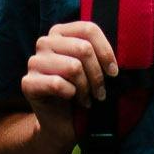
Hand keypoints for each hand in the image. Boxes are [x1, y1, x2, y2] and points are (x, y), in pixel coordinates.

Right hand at [22, 20, 114, 141]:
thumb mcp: (93, 68)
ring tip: (87, 98)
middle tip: (100, 92)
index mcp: (60, 33)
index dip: (106, 51)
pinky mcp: (28, 82)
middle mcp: (45, 42)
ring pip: (73, 67)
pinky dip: (72, 94)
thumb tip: (126, 47)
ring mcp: (34, 62)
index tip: (114, 72)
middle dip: (97, 75)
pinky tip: (73, 100)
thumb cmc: (81, 92)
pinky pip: (58, 84)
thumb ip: (100, 53)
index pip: (89, 29)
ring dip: (86, 87)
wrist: (61, 124)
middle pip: (83, 49)